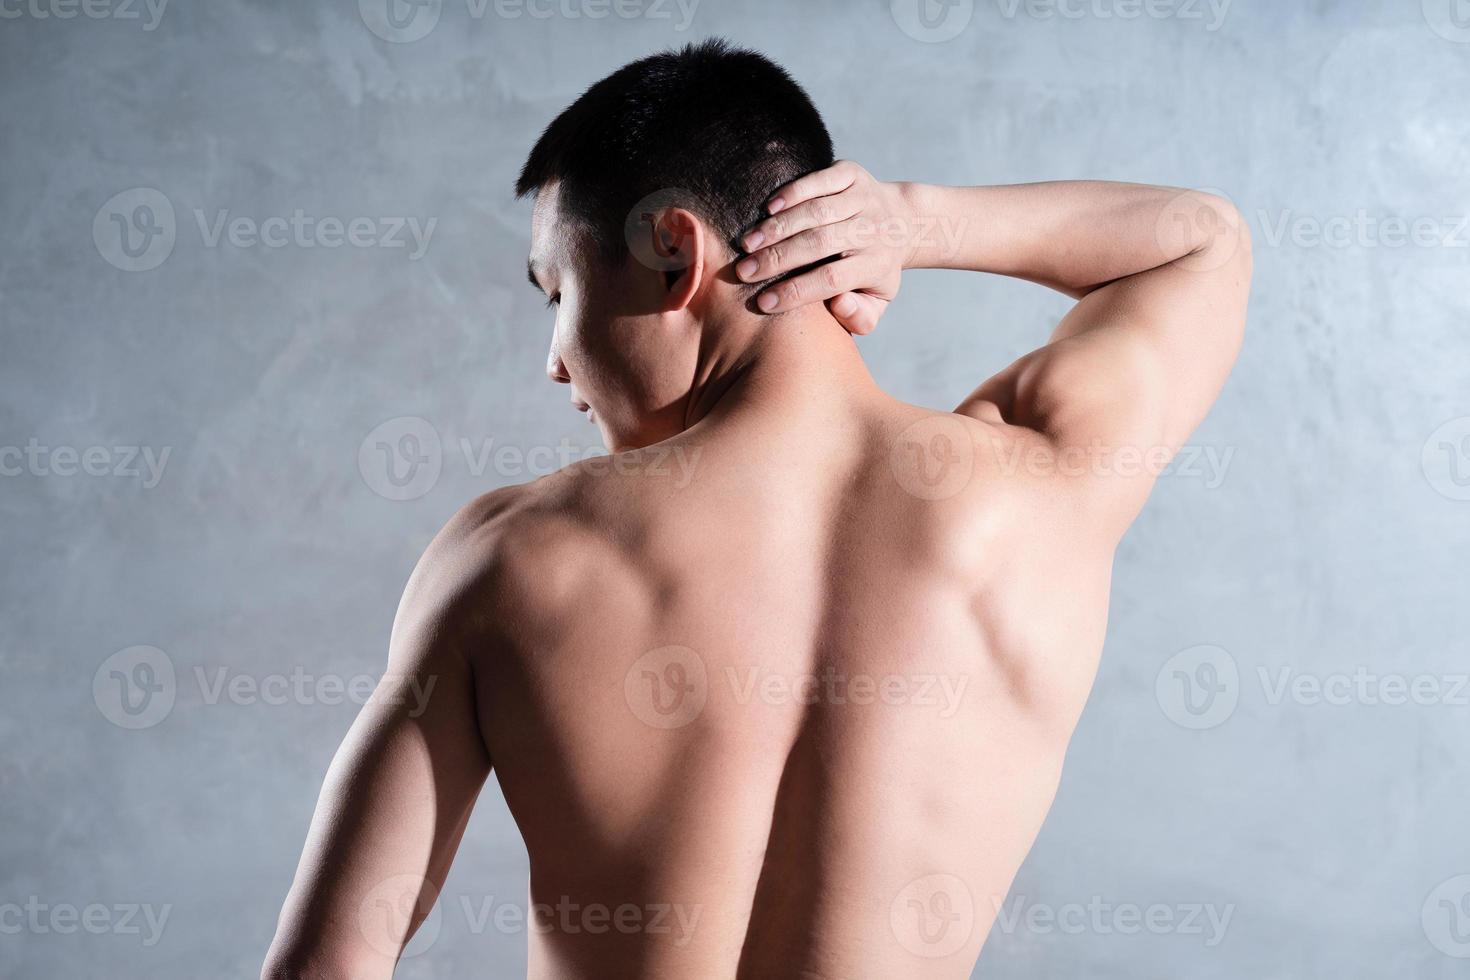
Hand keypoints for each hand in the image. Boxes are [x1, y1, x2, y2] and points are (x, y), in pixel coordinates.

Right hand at [734, 160, 913, 334]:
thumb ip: (860, 316)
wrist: (902, 221)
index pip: (832, 279)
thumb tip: (839, 305)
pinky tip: (767, 209)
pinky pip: (819, 180)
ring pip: (816, 212)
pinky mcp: (852, 173)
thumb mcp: (877, 302)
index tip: (763, 303)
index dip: (796, 291)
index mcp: (876, 264)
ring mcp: (863, 197)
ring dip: (777, 228)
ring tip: (747, 245)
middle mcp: (873, 229)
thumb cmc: (876, 270)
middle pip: (820, 243)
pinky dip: (792, 193)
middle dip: (778, 259)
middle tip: (744, 272)